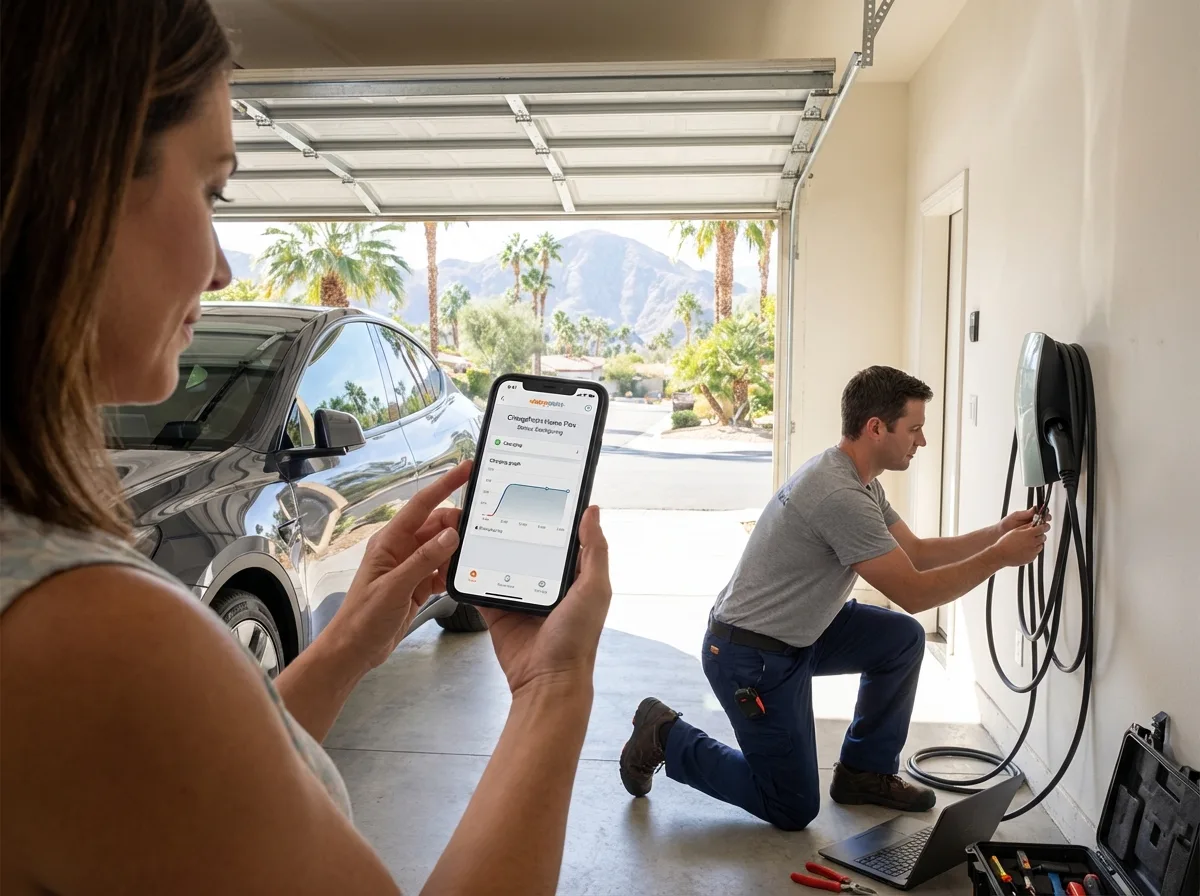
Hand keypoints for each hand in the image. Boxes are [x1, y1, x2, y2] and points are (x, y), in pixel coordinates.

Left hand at [326, 461, 471, 672]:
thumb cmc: (364, 617)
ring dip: (455, 552)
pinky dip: (451, 572)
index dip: (444, 484)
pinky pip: (441, 569)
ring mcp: (410, 566)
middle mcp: (401, 548)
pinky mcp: (417, 584)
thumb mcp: (395, 587)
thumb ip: (423, 560)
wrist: (355, 649)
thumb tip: (450, 535)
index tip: (465, 469)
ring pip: (441, 548)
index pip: (422, 504)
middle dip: (457, 526)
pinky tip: (456, 579)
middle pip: (437, 526)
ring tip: (470, 559)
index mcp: (390, 541)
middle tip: (478, 533)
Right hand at [479, 506, 611, 698]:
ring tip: (475, 520)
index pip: (561, 537)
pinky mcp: (496, 610)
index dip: (553, 514)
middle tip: (498, 498)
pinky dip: (469, 573)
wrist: (546, 680)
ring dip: (490, 546)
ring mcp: (519, 595)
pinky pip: (480, 587)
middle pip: (527, 546)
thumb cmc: (577, 638)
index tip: (540, 489)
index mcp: (572, 575)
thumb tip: (592, 510)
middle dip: (514, 526)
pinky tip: (460, 553)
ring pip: (501, 561)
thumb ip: (595, 550)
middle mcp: (545, 582)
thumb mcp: (595, 589)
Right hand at [992, 521, 1050, 567]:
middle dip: (1040, 535)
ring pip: (1040, 545)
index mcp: (1029, 534)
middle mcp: (1033, 543)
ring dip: (1036, 543)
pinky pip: (1036, 553)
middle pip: (1043, 537)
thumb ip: (1026, 527)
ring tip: (1026, 543)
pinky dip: (1032, 550)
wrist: (1001, 555)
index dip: (1045, 526)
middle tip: (1033, 535)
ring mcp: (1033, 551)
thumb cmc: (1006, 542)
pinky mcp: (1032, 558)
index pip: (1043, 528)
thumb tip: (1034, 524)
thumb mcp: (1015, 530)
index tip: (1045, 526)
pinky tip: (1024, 549)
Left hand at [1000, 505, 1051, 533]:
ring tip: (1039, 528)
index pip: (1041, 514)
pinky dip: (1038, 536)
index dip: (1045, 514)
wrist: (1000, 533)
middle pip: (1044, 522)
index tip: (1046, 515)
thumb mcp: (1015, 516)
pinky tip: (1036, 535)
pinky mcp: (1030, 538)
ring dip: (1042, 529)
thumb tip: (1034, 508)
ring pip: (1042, 530)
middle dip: (1045, 521)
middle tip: (1044, 522)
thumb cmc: (1007, 523)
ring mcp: (1032, 531)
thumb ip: (1025, 513)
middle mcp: (1032, 523)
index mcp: (1029, 516)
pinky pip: (1038, 537)